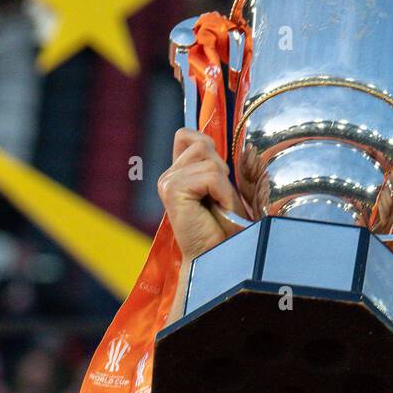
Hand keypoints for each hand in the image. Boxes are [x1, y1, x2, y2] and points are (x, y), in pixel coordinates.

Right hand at [157, 128, 244, 260]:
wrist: (219, 257)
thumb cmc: (224, 228)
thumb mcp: (222, 188)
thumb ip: (213, 162)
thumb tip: (218, 138)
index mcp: (176, 174)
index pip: (187, 135)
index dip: (208, 147)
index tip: (218, 177)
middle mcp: (168, 176)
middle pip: (202, 144)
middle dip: (221, 170)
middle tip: (219, 200)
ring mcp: (167, 182)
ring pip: (209, 160)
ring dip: (224, 185)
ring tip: (219, 207)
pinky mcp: (172, 189)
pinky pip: (211, 175)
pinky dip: (222, 193)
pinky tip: (217, 210)